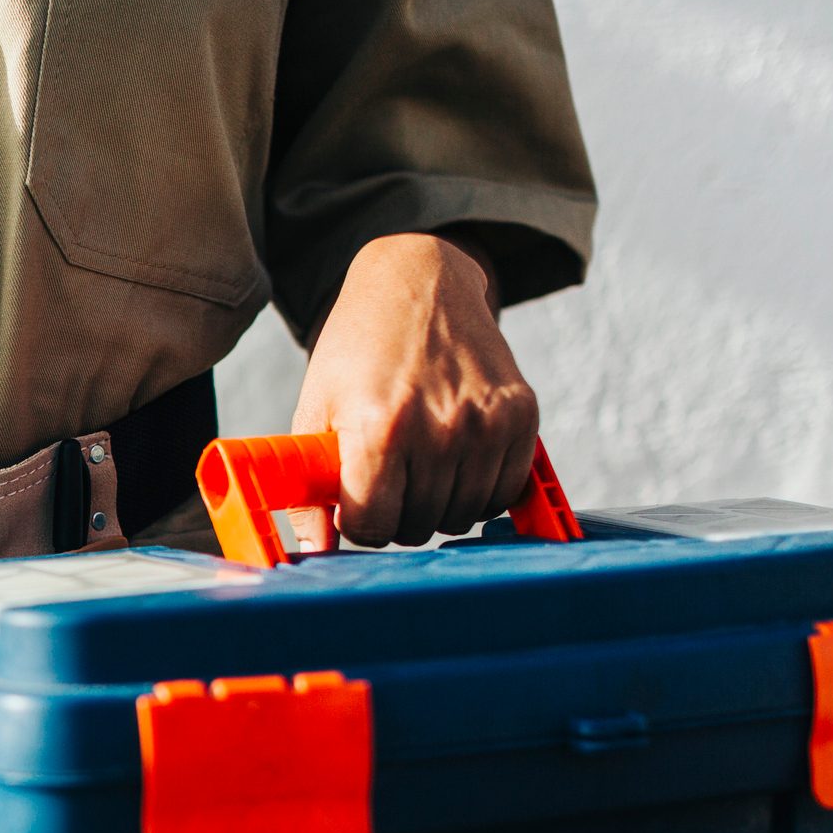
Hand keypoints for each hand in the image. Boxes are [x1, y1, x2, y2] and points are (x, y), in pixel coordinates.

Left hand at [289, 232, 538, 550]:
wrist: (419, 284)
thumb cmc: (357, 351)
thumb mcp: (315, 412)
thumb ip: (311, 488)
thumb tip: (315, 548)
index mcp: (379, 428)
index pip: (372, 525)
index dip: (358, 522)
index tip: (356, 502)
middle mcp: (439, 428)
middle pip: (417, 525)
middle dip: (396, 515)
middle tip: (387, 481)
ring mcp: (486, 422)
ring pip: (462, 516)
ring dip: (437, 506)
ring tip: (418, 468)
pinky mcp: (522, 414)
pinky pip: (503, 491)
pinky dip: (479, 490)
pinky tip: (454, 462)